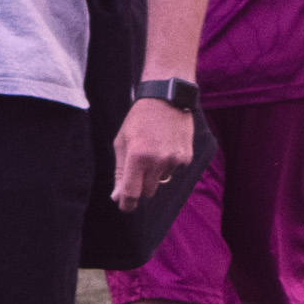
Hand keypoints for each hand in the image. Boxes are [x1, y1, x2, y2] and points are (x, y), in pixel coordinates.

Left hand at [110, 96, 195, 211]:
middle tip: (138, 168)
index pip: (131, 193)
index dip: (126, 204)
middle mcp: (157, 160)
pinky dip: (168, 165)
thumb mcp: (122, 142)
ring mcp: (174, 159)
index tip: (125, 206)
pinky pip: (174, 172)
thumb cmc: (138, 119)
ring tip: (153, 150)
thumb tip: (117, 197)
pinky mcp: (186, 157)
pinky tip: (165, 146)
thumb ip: (119, 172)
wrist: (166, 98)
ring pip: (161, 182)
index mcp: (137, 156)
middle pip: (147, 192)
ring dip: (155, 174)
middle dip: (140, 186)